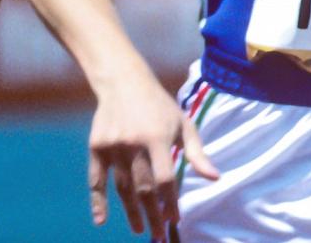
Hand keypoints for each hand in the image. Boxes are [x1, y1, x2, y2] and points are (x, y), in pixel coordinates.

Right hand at [88, 73, 217, 241]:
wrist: (122, 82)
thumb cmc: (159, 106)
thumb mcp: (183, 124)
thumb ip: (197, 153)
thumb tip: (214, 178)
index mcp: (158, 138)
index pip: (166, 179)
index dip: (171, 202)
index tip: (175, 219)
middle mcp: (134, 144)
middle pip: (144, 188)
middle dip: (153, 215)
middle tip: (159, 234)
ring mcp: (113, 146)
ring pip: (122, 188)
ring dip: (131, 212)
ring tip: (139, 230)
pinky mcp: (97, 147)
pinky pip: (96, 180)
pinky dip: (97, 201)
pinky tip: (101, 220)